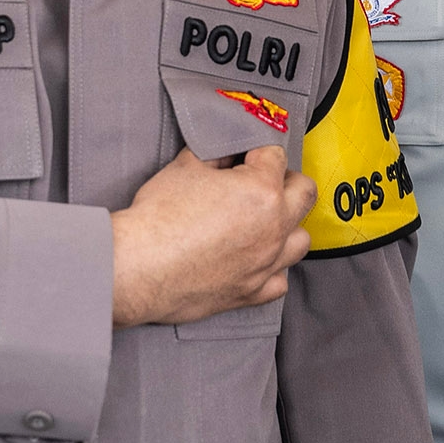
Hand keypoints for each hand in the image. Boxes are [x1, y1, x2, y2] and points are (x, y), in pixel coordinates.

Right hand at [110, 147, 312, 328]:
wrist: (139, 267)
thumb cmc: (159, 218)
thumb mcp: (185, 166)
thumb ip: (215, 155)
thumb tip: (225, 153)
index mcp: (262, 190)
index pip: (276, 155)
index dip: (257, 149)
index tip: (244, 154)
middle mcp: (274, 227)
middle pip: (304, 193)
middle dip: (287, 180)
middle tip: (262, 179)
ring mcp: (266, 262)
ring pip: (302, 240)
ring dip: (288, 225)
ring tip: (265, 220)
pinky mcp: (252, 292)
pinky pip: (280, 280)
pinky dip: (273, 268)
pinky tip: (255, 259)